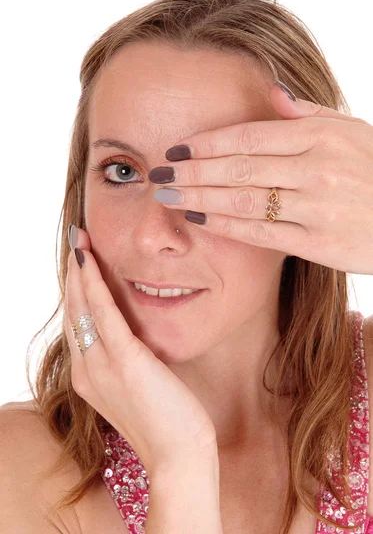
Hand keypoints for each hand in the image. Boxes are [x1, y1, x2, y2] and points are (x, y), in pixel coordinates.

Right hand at [64, 227, 217, 474]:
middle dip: (74, 272)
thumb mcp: (140, 387)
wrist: (180, 458)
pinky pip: (103, 313)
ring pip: (82, 306)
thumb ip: (128, 361)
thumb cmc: (168, 423)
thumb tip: (134, 337)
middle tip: (77, 239)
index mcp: (88, 377)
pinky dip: (94, 283)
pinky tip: (90, 260)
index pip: (77, 324)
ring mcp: (101, 366)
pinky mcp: (124, 361)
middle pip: (73, 310)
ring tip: (80, 239)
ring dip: (80, 269)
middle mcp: (86, 370)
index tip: (81, 261)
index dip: (77, 290)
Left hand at [150, 81, 372, 274]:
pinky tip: (200, 219)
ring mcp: (317, 207)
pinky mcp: (318, 242)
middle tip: (159, 174)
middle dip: (194, 171)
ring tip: (168, 196)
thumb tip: (270, 92)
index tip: (178, 148)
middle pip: (240, 167)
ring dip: (201, 198)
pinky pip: (262, 233)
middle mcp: (317, 169)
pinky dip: (226, 226)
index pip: (250, 135)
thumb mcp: (352, 130)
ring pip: (245, 201)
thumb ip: (309, 113)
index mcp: (321, 136)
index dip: (209, 142)